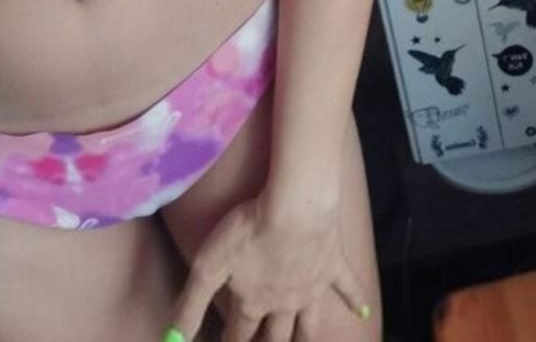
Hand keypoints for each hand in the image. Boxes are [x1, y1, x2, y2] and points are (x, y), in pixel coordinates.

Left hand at [164, 189, 372, 340]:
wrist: (296, 207)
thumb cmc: (248, 231)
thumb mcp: (208, 266)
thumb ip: (190, 304)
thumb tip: (171, 340)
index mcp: (253, 303)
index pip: (238, 335)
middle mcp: (284, 303)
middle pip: (275, 335)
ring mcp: (312, 287)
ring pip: (309, 324)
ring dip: (304, 337)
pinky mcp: (334, 266)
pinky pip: (348, 286)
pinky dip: (357, 299)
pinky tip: (365, 310)